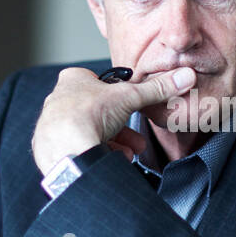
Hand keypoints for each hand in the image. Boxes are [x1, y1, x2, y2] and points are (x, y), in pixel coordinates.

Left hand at [31, 66, 195, 174]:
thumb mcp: (129, 97)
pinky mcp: (51, 148)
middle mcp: (58, 100)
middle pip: (98, 111)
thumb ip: (156, 89)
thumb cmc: (88, 116)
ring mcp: (53, 125)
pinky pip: (79, 148)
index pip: (100, 83)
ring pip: (90, 131)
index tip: (132, 106)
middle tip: (136, 138)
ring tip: (129, 151)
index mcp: (72, 80)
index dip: (119, 96)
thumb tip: (183, 77)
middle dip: (121, 126)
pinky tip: (113, 159)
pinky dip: (98, 153)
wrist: (66, 150)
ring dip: (114, 142)